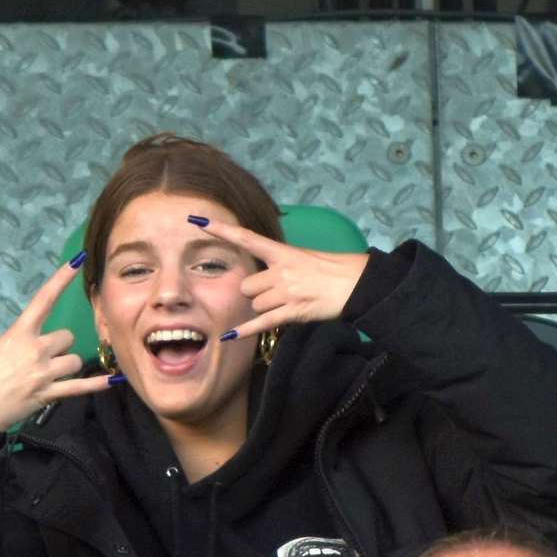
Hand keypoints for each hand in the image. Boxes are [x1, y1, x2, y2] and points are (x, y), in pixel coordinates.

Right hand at [0, 255, 115, 439]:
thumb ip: (19, 345)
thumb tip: (36, 349)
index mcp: (17, 334)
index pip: (44, 300)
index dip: (61, 278)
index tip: (78, 260)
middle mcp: (34, 349)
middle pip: (67, 337)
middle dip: (60, 346)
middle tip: (44, 358)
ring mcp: (43, 373)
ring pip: (74, 360)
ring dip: (67, 365)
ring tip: (51, 376)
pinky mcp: (48, 395)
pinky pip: (79, 387)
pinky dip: (96, 383)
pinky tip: (112, 379)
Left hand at [199, 218, 367, 340]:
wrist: (358, 283)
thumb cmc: (334, 269)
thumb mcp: (304, 257)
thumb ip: (280, 263)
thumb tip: (264, 275)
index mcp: (283, 252)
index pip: (247, 238)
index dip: (221, 230)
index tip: (197, 221)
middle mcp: (281, 271)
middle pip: (246, 286)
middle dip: (254, 293)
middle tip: (275, 293)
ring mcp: (286, 292)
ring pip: (255, 305)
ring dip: (264, 308)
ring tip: (288, 303)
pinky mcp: (293, 311)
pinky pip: (262, 323)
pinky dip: (246, 331)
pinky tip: (229, 336)